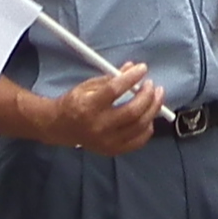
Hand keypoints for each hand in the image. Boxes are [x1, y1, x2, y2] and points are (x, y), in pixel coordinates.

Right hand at [48, 62, 164, 155]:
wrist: (60, 128)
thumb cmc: (74, 103)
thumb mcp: (88, 86)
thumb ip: (111, 78)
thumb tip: (132, 68)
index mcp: (88, 106)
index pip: (115, 90)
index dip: (131, 78)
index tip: (142, 68)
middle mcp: (99, 126)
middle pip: (132, 111)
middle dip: (147, 96)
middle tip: (152, 85)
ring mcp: (107, 141)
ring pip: (139, 126)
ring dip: (152, 109)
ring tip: (156, 96)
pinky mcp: (113, 150)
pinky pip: (138, 141)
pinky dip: (148, 128)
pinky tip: (149, 116)